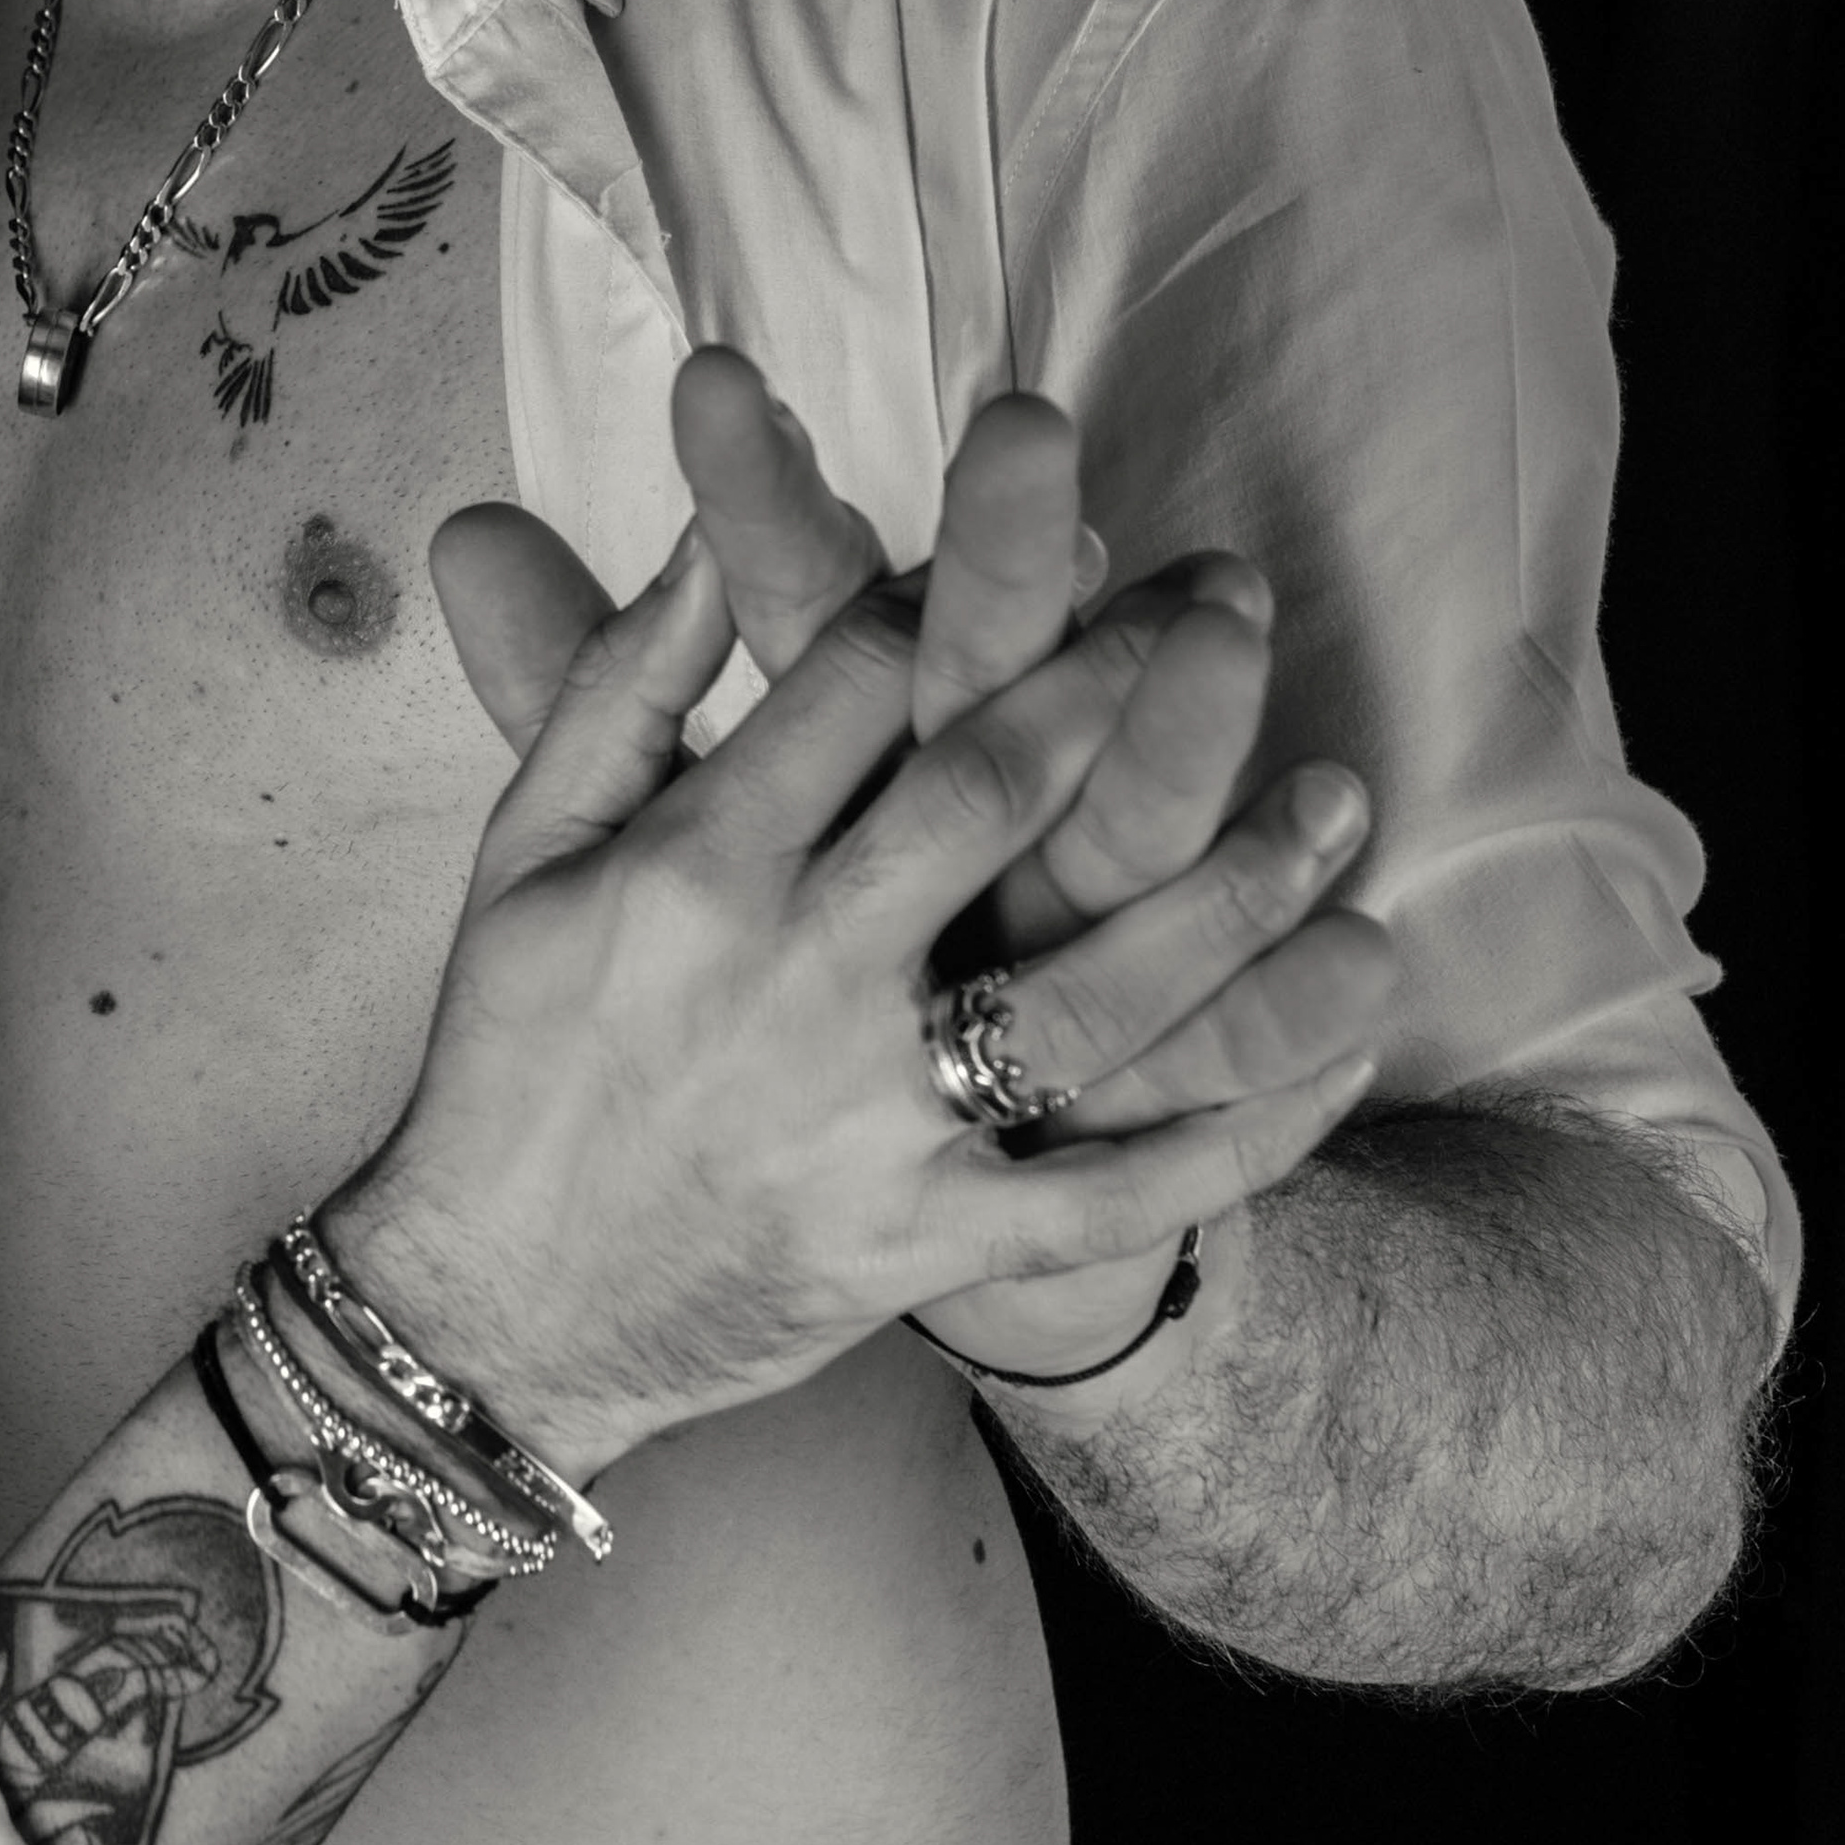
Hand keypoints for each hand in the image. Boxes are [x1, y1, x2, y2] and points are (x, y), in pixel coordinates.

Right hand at [326, 423, 1387, 1482]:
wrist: (498, 1303)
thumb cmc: (514, 1056)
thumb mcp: (526, 851)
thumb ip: (619, 689)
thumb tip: (712, 542)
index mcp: (693, 868)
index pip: (857, 687)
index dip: (968, 594)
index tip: (1065, 546)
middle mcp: (794, 979)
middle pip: (992, 798)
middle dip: (1123, 687)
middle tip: (1229, 612)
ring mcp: (873, 1121)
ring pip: (1092, 992)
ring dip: (1233, 893)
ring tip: (1334, 804)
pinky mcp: (927, 1242)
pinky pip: (1117, 1193)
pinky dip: (1244, 1132)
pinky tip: (1345, 1048)